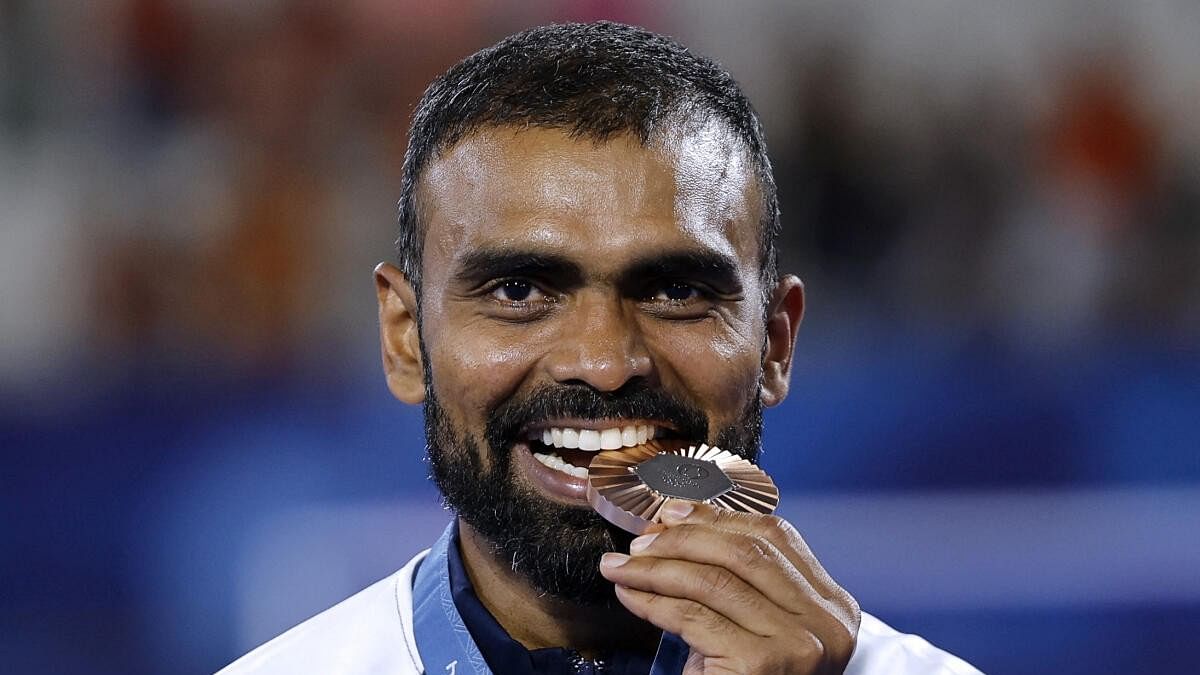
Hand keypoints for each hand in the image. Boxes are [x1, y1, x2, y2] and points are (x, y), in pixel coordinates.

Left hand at [599, 500, 859, 673]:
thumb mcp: (760, 627)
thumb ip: (741, 581)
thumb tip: (676, 523)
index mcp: (832, 606)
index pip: (775, 537)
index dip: (718, 518)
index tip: (672, 513)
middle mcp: (825, 623)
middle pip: (743, 552)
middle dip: (683, 539)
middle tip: (640, 543)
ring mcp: (796, 645)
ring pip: (712, 581)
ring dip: (655, 569)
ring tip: (621, 567)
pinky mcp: (760, 665)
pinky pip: (692, 617)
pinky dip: (652, 601)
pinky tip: (631, 595)